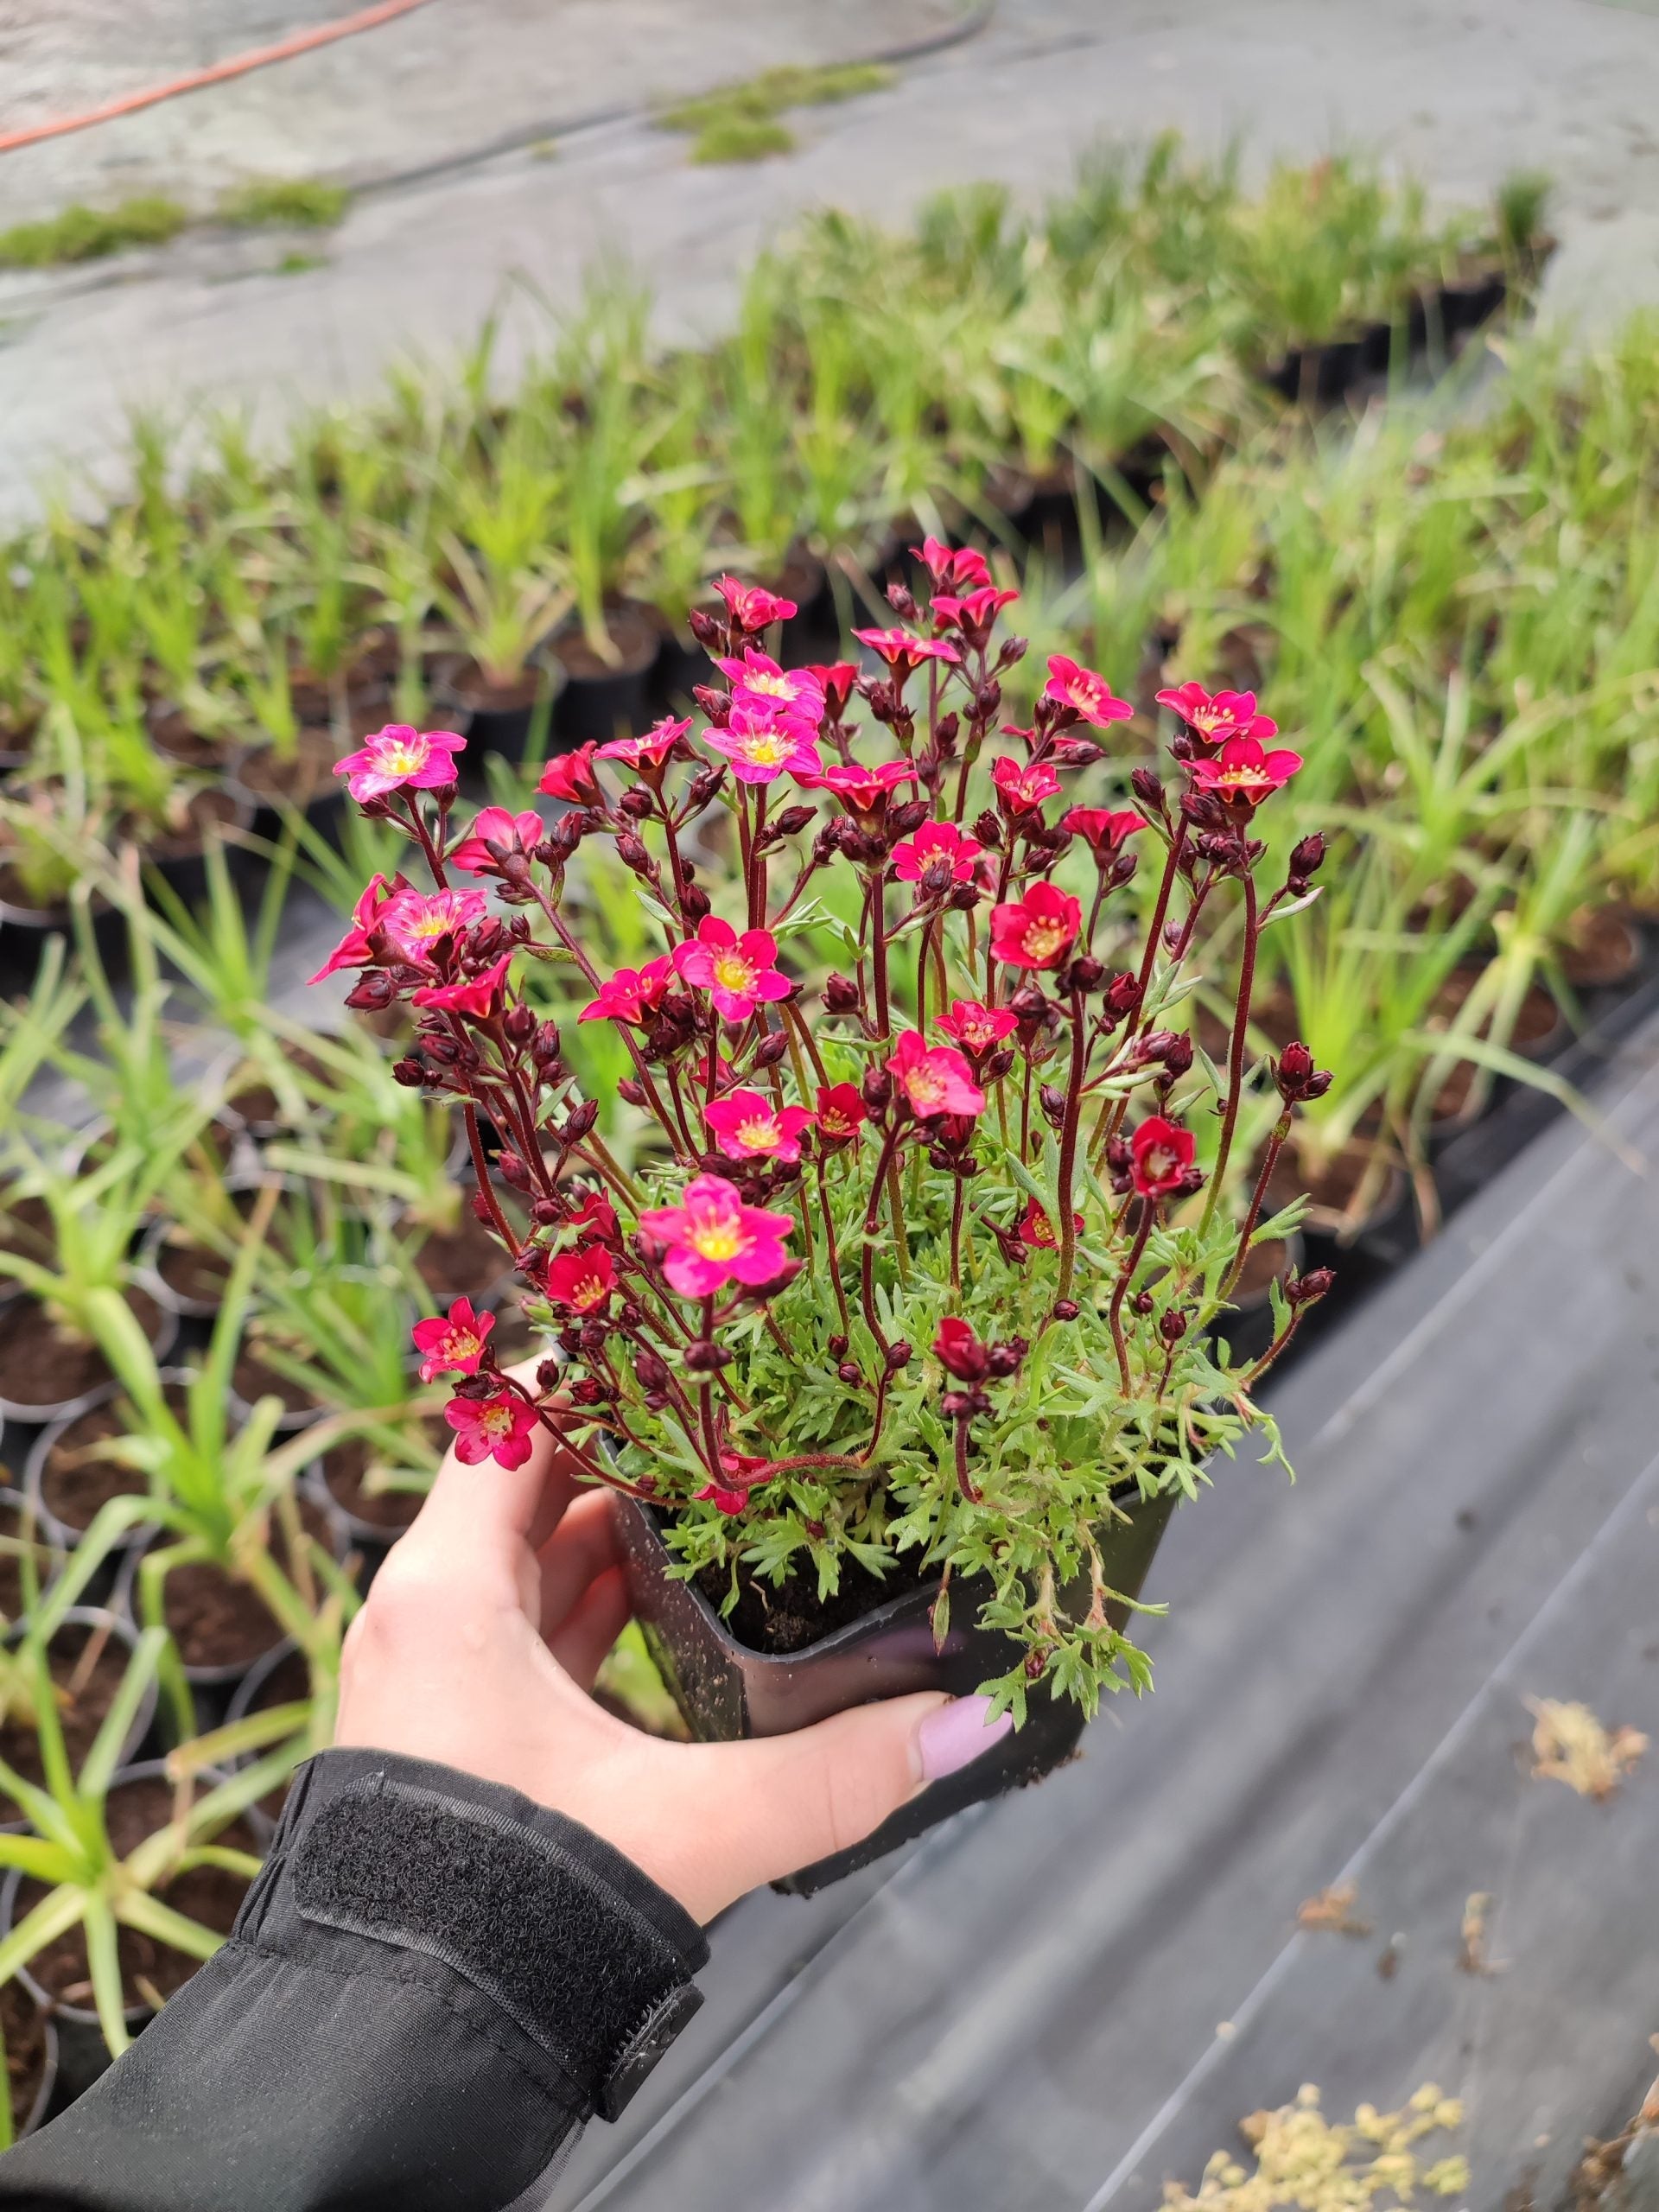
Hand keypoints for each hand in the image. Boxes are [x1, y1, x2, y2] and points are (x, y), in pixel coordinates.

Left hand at [334, 1375, 1013, 1921]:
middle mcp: (428, 1614)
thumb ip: (834, 1774)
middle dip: (639, 1450)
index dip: (597, 1371)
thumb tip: (968, 1720)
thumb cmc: (506, 1905)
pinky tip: (686, 1611)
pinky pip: (535, 1628)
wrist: (404, 2047)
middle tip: (743, 1415)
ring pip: (538, 1562)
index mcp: (447, 1591)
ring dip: (628, 1530)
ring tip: (735, 1496)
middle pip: (535, 1483)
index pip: (512, 1421)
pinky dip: (604, 1604)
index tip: (690, 1338)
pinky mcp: (461, 1730)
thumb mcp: (688, 1825)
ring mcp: (438, 1673)